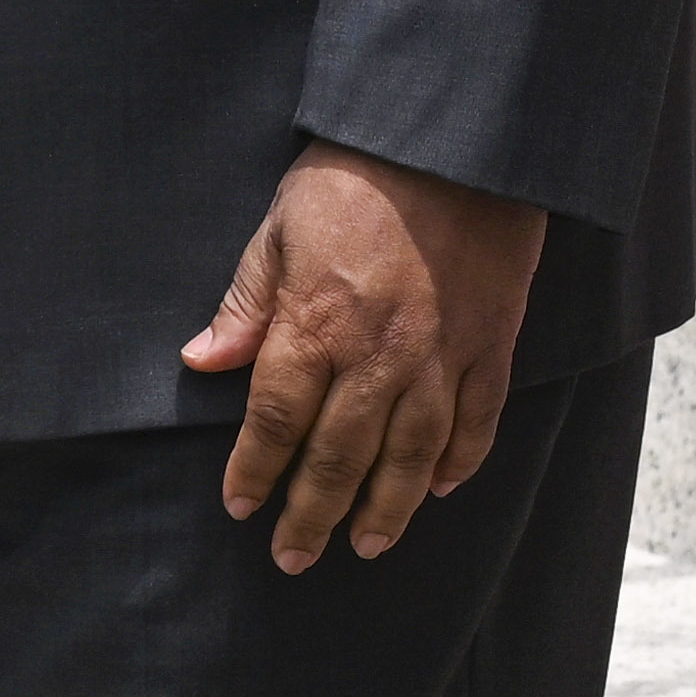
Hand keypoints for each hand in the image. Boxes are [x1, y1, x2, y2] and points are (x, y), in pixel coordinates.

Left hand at [188, 145, 545, 573]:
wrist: (458, 140)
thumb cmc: (359, 175)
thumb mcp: (281, 224)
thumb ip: (247, 300)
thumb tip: (202, 361)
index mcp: (318, 321)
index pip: (277, 417)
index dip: (256, 469)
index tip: (240, 507)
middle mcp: (379, 352)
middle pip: (340, 454)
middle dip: (312, 512)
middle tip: (293, 557)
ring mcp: (442, 354)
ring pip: (412, 454)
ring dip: (386, 507)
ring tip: (365, 545)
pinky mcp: (492, 343)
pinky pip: (478, 420)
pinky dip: (460, 460)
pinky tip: (441, 488)